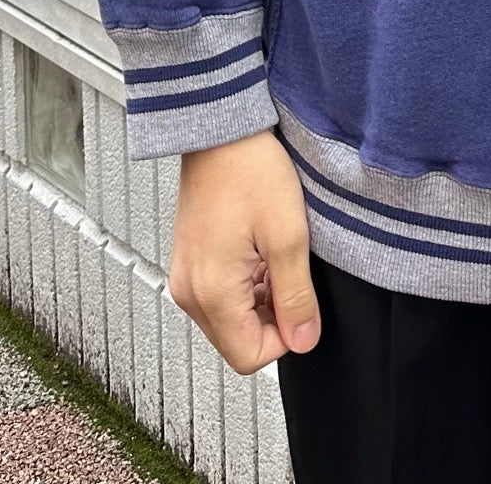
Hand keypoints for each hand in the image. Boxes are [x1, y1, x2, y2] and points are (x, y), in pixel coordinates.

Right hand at [169, 129, 319, 374]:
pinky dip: (246, 283)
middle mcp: (189, 292)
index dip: (285, 337)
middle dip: (271, 317)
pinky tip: (259, 247)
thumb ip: (296, 295)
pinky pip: (220, 294)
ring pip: (230, 318)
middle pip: (237, 340)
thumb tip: (304, 340)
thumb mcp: (288, 235)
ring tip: (273, 253)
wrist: (220, 132)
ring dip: (260, 298)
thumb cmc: (250, 171)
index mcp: (212, 293)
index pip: (249, 357)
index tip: (301, 302)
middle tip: (288, 270)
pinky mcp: (190, 261)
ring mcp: (186, 276)